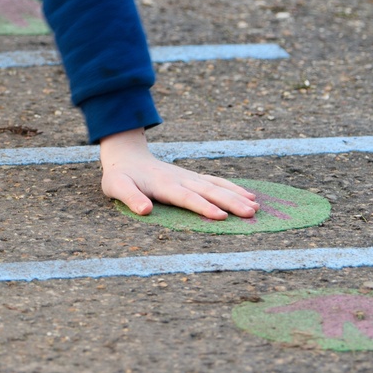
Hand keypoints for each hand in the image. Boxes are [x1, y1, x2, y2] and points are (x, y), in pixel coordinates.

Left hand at [99, 130, 257, 219]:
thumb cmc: (120, 176)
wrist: (127, 156)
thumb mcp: (116, 187)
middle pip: (208, 192)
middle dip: (230, 202)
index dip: (203, 207)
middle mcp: (180, 180)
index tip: (221, 216)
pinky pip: (216, 182)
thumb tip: (145, 211)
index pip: (186, 198)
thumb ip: (130, 198)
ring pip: (217, 186)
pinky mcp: (193, 177)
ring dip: (236, 196)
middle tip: (250, 213)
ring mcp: (189, 177)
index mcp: (163, 185)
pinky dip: (233, 188)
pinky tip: (249, 195)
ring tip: (255, 206)